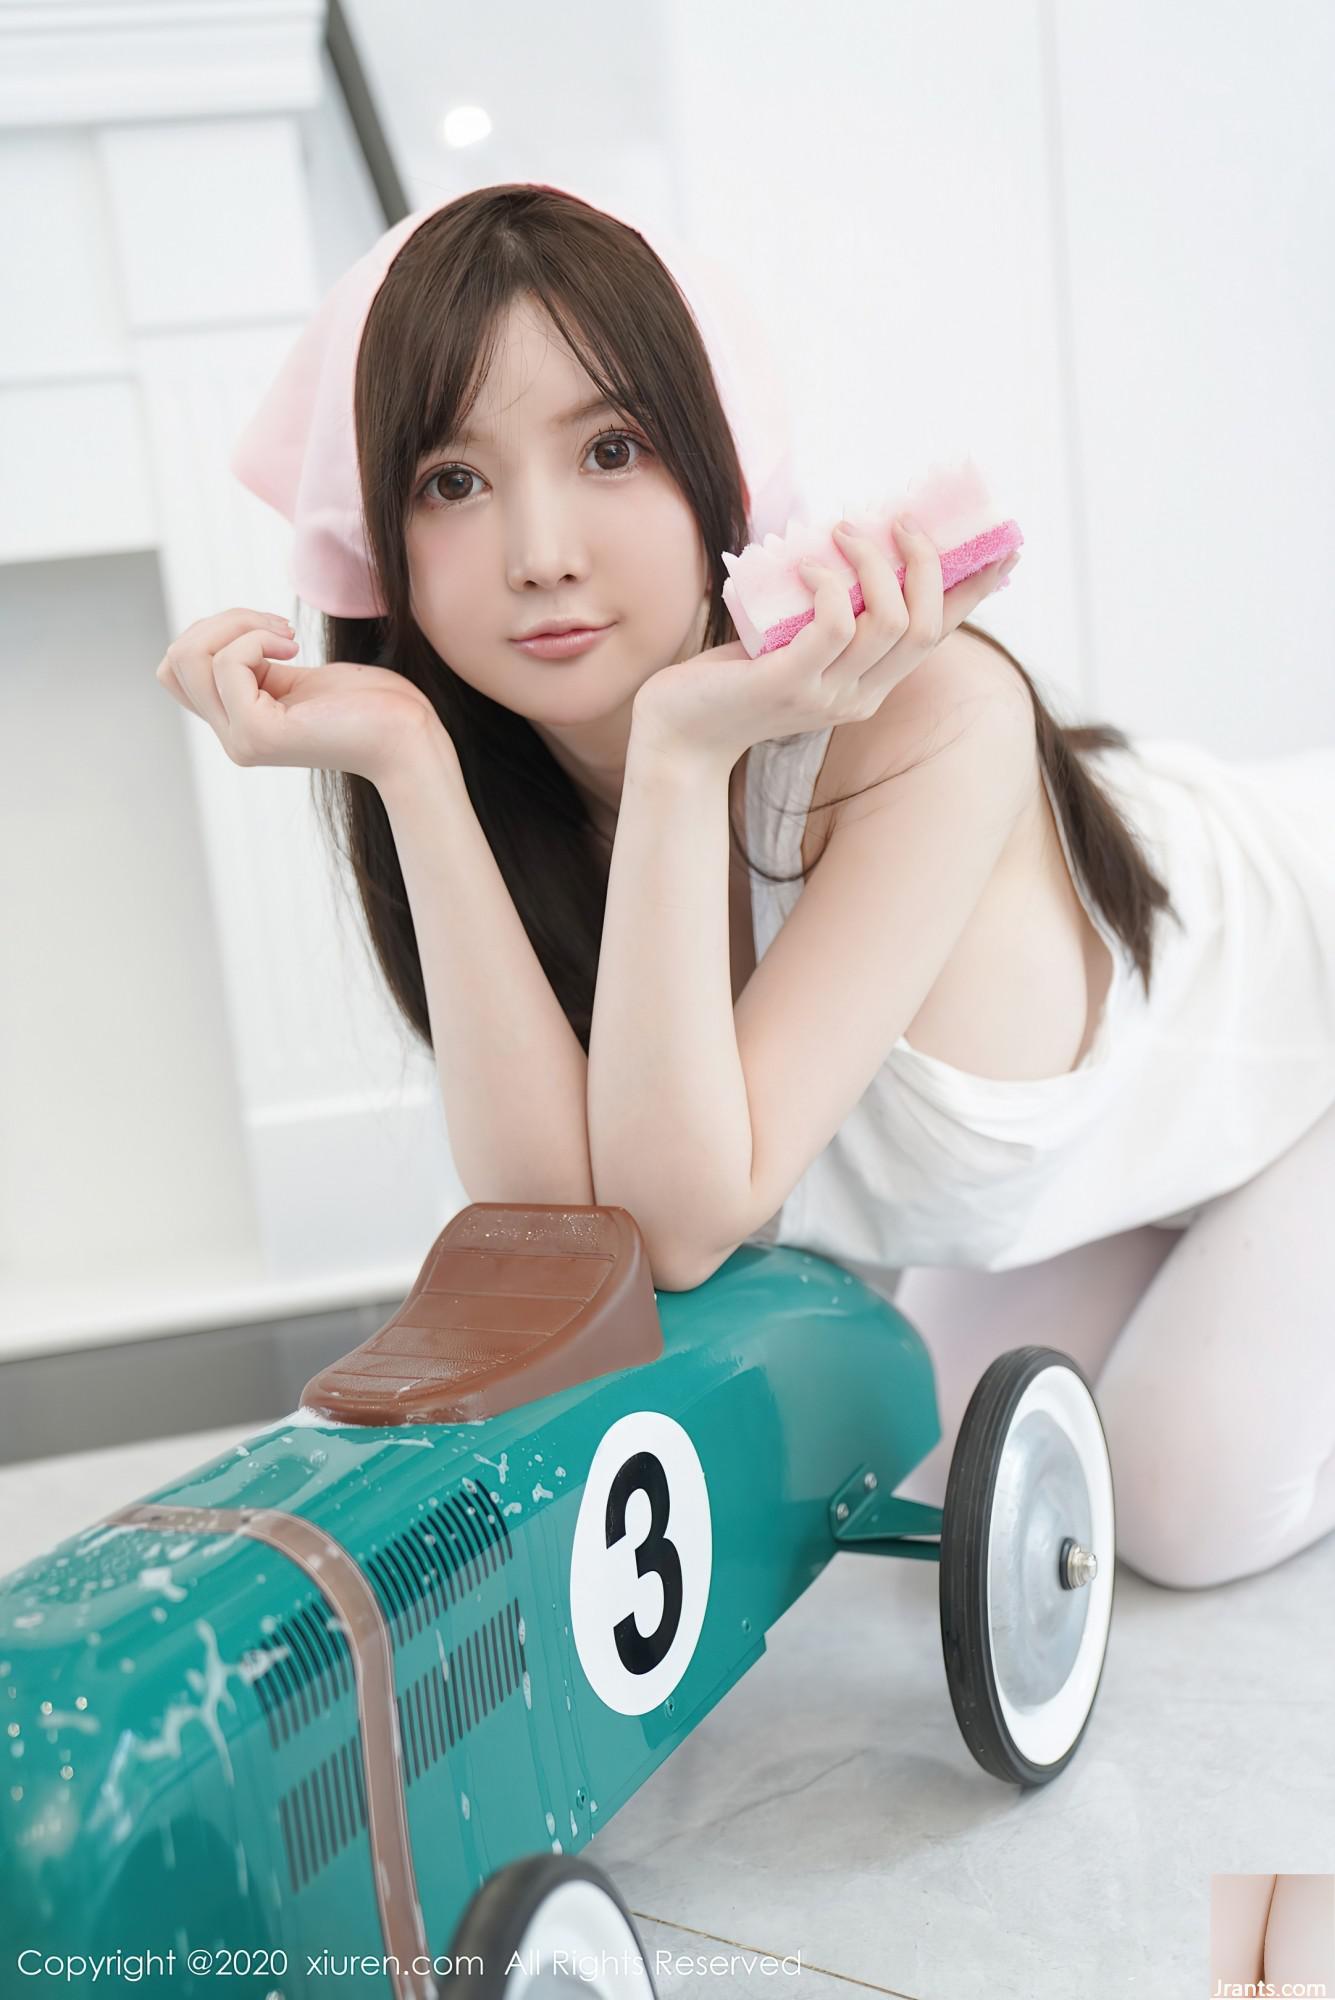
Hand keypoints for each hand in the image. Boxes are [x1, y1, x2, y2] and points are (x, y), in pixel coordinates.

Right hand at [155, 607, 439, 787]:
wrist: (409, 737)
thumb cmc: (370, 703)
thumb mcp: (295, 674)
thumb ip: (250, 664)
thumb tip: (209, 633)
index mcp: (237, 722)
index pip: (176, 670)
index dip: (212, 634)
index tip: (270, 632)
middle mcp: (232, 738)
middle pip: (174, 662)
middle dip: (220, 623)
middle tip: (280, 628)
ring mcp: (242, 740)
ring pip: (190, 659)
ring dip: (237, 626)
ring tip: (287, 637)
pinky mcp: (260, 735)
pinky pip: (227, 664)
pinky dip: (256, 639)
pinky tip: (295, 650)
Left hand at [632, 518, 1019, 767]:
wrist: (680, 733)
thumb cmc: (731, 680)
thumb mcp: (793, 646)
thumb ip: (827, 617)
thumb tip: (848, 547)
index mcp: (871, 687)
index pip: (939, 635)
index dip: (975, 590)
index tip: (1006, 548)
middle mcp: (859, 697)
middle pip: (926, 627)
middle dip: (925, 563)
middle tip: (896, 521)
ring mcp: (827, 696)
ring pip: (888, 623)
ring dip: (871, 563)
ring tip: (842, 530)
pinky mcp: (788, 685)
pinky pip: (834, 627)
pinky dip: (830, 587)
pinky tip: (810, 567)